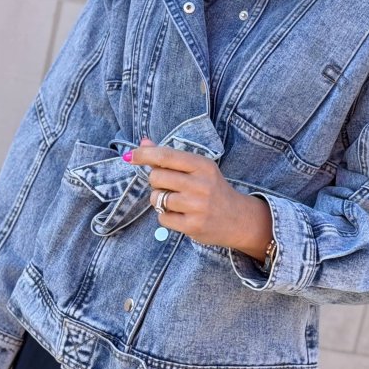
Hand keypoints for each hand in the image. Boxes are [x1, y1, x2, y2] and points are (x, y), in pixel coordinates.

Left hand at [128, 137, 272, 258]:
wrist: (239, 219)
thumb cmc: (213, 190)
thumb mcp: (198, 169)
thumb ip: (170, 157)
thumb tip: (143, 142)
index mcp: (203, 165)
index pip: (166, 156)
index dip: (144, 154)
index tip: (129, 155)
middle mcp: (201, 184)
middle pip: (156, 177)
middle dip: (155, 181)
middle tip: (168, 186)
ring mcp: (197, 206)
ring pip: (157, 198)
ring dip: (159, 200)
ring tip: (176, 201)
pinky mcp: (193, 226)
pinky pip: (162, 218)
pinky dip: (166, 216)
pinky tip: (180, 215)